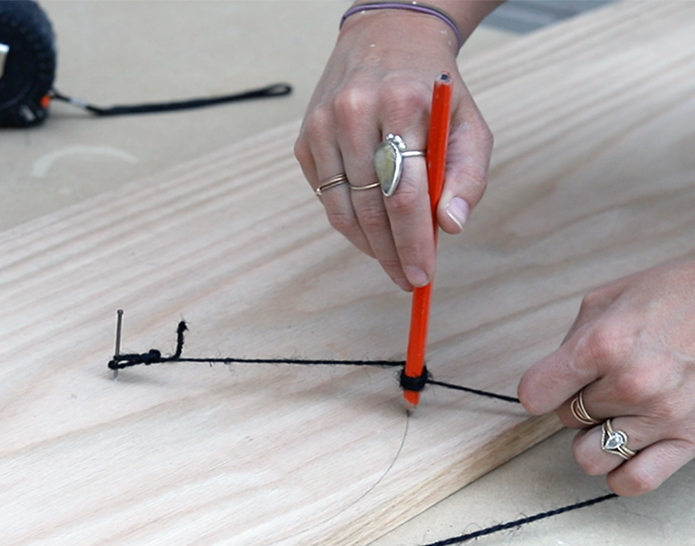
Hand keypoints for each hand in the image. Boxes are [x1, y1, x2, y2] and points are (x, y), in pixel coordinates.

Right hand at [294, 6, 493, 290]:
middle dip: (391, 254)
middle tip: (407, 279)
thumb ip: (468, 176)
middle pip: (371, 208)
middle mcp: (354, 113)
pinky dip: (349, 222)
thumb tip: (450, 226)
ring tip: (391, 260)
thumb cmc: (433, 91)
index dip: (413, 243)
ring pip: (342, 209)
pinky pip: (325, 198)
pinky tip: (371, 228)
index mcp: (402, 105)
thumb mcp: (468, 124)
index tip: (422, 275)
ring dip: (368, 245)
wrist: (386, 39)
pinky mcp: (304, 140)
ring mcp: (322, 126)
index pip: (405, 193)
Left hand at [518, 259, 694, 494]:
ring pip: (590, 455)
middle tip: (606, 381)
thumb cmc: (675, 297)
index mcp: (604, 346)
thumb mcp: (610, 299)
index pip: (536, 394)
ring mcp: (662, 416)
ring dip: (596, 437)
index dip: (540, 389)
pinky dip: (622, 471)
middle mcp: (631, 385)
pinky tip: (629, 446)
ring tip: (618, 413)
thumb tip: (552, 377)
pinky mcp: (691, 440)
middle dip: (578, 401)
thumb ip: (573, 341)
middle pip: (566, 419)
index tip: (552, 384)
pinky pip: (634, 480)